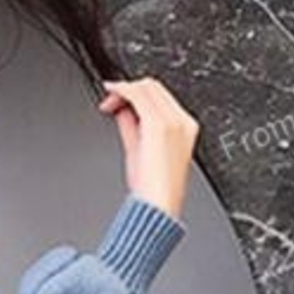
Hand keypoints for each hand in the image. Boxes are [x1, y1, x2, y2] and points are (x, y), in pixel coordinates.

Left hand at [98, 77, 199, 221]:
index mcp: (184, 127)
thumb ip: (133, 126)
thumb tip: (122, 110)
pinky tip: (111, 94)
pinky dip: (122, 91)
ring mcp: (172, 121)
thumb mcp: (140, 151)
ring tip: (108, 103)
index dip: (135, 92)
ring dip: (124, 90)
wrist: (158, 205)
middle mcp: (181, 121)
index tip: (118, 101)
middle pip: (154, 87)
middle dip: (129, 89)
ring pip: (147, 87)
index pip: (160, 95)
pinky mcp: (158, 125)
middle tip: (110, 101)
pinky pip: (139, 96)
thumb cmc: (154, 189)